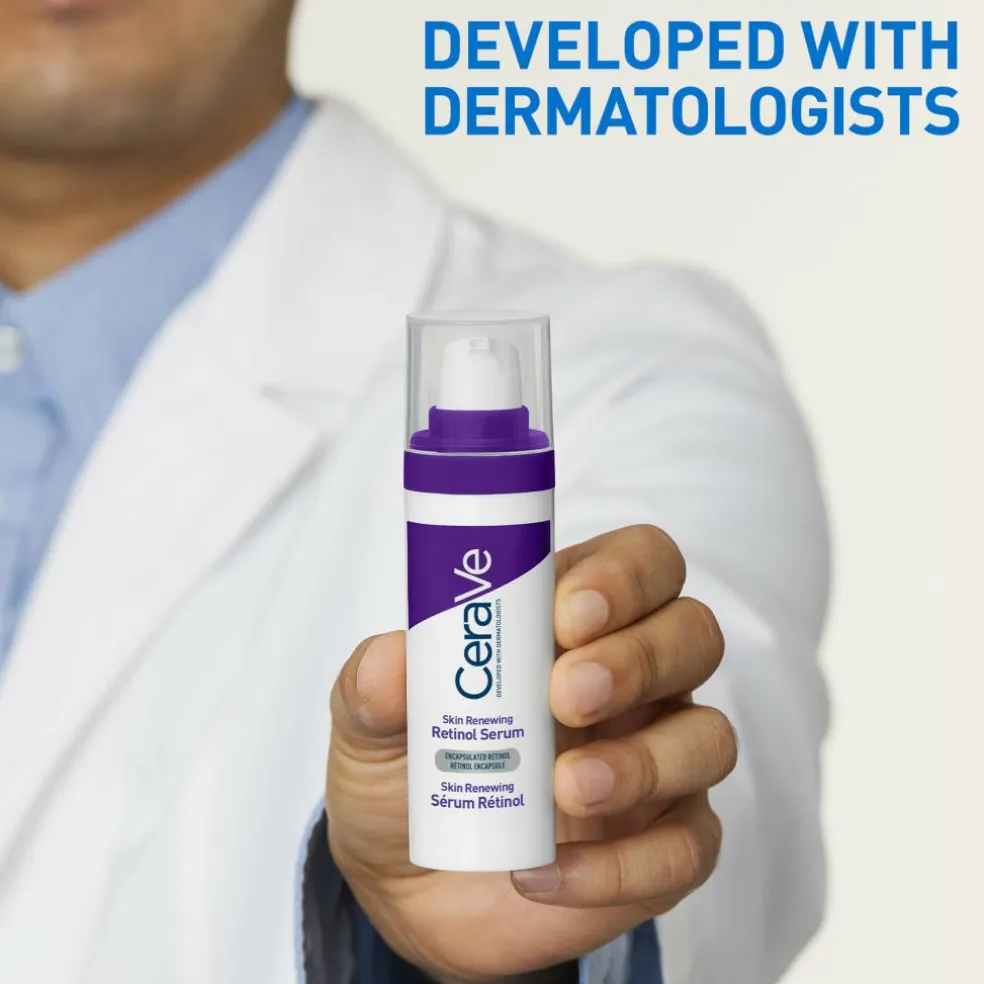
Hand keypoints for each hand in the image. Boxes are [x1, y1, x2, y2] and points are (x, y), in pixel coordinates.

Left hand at [325, 525, 736, 981]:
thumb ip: (374, 687)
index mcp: (572, 624)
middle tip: (565, 696)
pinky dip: (623, 866)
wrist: (408, 890)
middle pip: (692, 634)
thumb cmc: (406, 775)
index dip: (621, 575)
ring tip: (563, 788)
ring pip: (709, 737)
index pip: (640, 562)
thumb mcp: (369, 727)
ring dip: (642, 761)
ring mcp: (656, 760)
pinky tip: (548, 874)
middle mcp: (632, 680)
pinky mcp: (661, 846)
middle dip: (636, 658)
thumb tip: (391, 662)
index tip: (564, 614)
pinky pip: (687, 848)